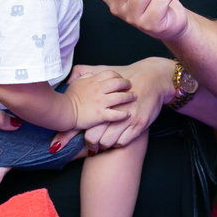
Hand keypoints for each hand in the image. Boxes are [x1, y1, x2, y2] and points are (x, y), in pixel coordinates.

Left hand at [54, 58, 172, 151]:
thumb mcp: (104, 70)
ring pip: (107, 142)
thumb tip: (69, 75)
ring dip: (104, 145)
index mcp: (101, 97)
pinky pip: (123, 141)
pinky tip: (116, 139)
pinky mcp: (139, 124)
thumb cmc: (128, 75)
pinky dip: (117, 143)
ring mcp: (126, 117)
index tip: (62, 143)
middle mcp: (112, 109)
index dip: (69, 134)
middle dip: (89, 144)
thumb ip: (85, 71)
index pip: (81, 120)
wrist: (154, 77)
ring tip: (103, 144)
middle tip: (89, 147)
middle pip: (93, 136)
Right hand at [65, 68, 134, 129]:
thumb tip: (92, 74)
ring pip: (120, 97)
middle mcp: (99, 90)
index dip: (118, 76)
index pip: (111, 74)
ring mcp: (101, 102)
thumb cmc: (69, 97)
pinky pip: (116, 114)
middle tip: (131, 86)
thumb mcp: (77, 82)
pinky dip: (124, 114)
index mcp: (94, 81)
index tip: (121, 79)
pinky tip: (128, 114)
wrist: (64, 111)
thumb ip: (86, 76)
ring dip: (129, 97)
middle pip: (119, 83)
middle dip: (127, 84)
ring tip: (134, 97)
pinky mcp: (101, 115)